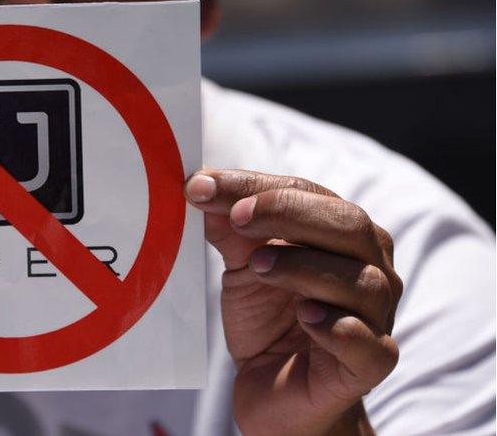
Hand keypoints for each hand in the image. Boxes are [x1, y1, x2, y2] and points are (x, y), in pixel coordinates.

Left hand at [186, 169, 401, 434]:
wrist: (276, 394)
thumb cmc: (269, 321)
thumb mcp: (243, 268)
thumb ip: (230, 230)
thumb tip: (201, 185)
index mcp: (341, 235)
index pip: (307, 193)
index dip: (256, 186)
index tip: (203, 186)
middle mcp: (370, 269)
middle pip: (348, 225)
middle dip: (288, 213)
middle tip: (237, 218)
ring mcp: (376, 318)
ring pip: (360, 281)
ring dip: (305, 267)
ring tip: (259, 267)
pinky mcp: (370, 365)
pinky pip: (367, 342)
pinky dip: (337, 326)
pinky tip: (306, 317)